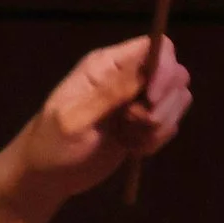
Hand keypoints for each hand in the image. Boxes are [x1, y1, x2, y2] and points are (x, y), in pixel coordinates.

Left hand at [12, 36, 193, 199]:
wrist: (47, 176)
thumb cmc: (50, 145)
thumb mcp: (74, 119)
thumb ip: (109, 94)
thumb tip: (144, 69)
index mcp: (107, 65)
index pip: (156, 47)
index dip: (165, 68)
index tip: (151, 98)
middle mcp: (127, 77)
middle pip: (176, 73)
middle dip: (163, 104)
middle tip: (134, 123)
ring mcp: (137, 101)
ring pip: (177, 100)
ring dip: (160, 124)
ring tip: (130, 140)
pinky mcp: (143, 125)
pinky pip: (169, 124)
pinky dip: (157, 139)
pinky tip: (134, 149)